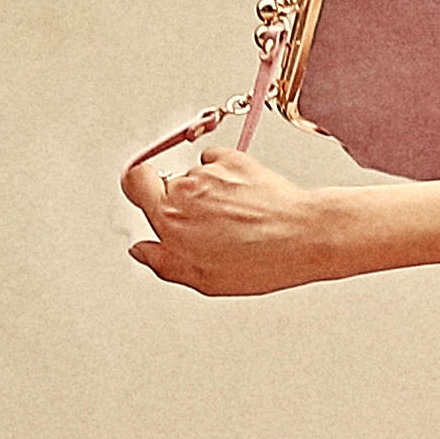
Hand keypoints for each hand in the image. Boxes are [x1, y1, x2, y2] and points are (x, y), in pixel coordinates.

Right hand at [124, 136, 333, 298]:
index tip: (148, 192)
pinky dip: (228, 174)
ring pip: (196, 177)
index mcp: (169, 219)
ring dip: (210, 192)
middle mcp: (184, 190)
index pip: (132, 182)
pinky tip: (248, 198)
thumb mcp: (207, 279)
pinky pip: (218, 161)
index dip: (138, 185)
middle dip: (183, 202)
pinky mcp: (233, 159)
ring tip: (240, 217)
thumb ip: (165, 263)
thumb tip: (141, 250)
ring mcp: (209, 173)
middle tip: (212, 225)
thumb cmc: (264, 260)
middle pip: (168, 185)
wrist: (307, 235)